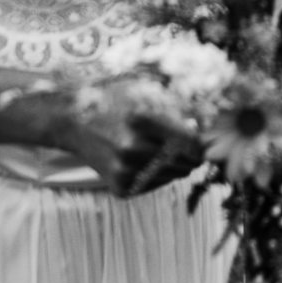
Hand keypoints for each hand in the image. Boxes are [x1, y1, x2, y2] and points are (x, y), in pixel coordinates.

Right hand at [54, 91, 207, 197]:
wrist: (76, 124)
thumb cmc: (118, 103)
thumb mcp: (147, 94)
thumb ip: (179, 110)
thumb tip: (205, 128)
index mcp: (142, 120)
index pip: (190, 141)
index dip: (201, 143)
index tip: (202, 141)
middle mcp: (131, 148)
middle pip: (184, 161)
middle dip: (193, 157)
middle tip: (193, 152)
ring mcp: (123, 171)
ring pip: (173, 175)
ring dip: (178, 167)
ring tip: (170, 155)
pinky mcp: (119, 187)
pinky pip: (155, 185)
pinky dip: (160, 176)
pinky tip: (148, 163)